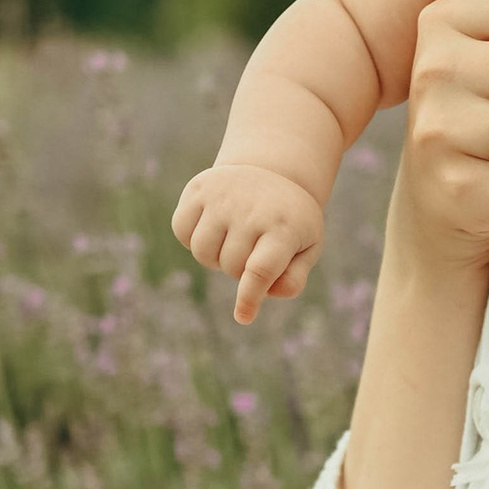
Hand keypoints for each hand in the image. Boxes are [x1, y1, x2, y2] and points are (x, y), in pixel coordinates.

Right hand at [174, 164, 327, 323]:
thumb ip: (293, 278)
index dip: (249, 297)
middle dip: (239, 270)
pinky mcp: (198, 188)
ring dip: (215, 256)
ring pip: (202, 252)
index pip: (261, 269)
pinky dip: (192, 237)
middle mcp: (252, 209)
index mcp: (285, 227)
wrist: (272, 172)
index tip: (243, 317)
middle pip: (229, 266)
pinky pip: (181, 231)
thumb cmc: (291, 221)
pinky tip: (213, 224)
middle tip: (254, 248)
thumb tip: (263, 295)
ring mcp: (223, 196)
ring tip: (234, 238)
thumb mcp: (307, 247)